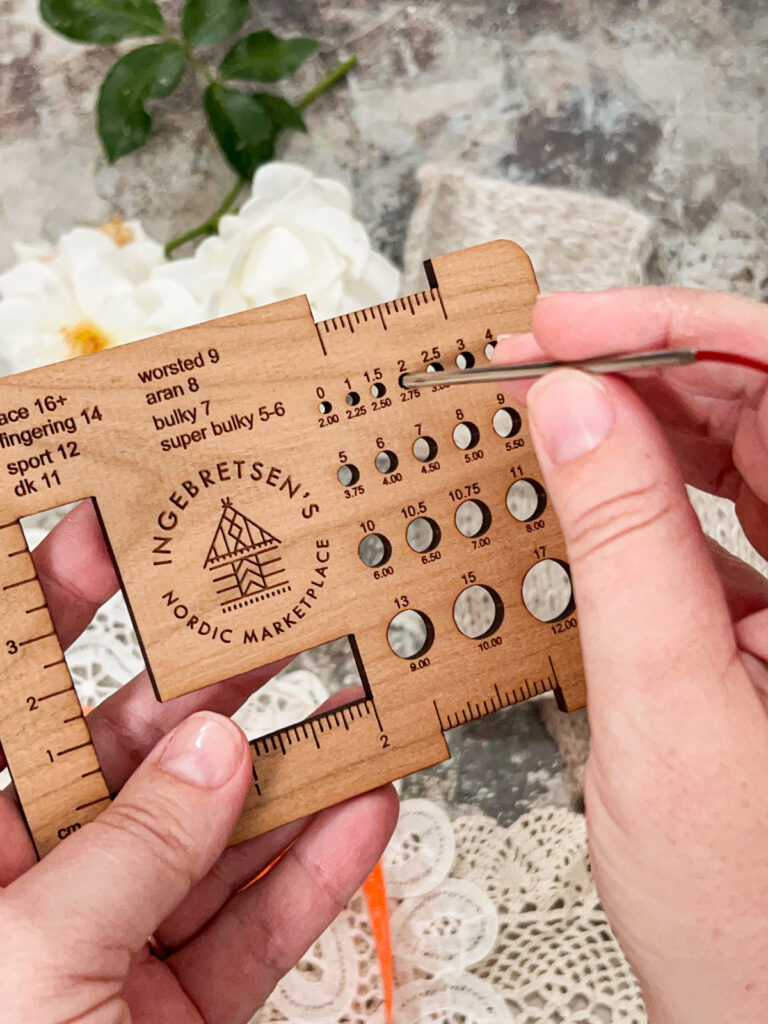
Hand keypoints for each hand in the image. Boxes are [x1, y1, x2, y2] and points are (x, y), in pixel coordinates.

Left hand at [0, 501, 397, 1022]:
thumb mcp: (32, 968)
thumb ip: (128, 854)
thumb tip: (204, 757)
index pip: (16, 713)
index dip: (49, 620)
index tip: (93, 537)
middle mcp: (40, 894)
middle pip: (133, 762)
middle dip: (204, 691)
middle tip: (264, 621)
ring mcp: (117, 950)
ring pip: (215, 837)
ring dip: (286, 774)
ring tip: (343, 704)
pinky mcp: (183, 1005)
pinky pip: (256, 924)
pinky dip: (314, 872)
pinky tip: (357, 812)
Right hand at [495, 288, 767, 1022]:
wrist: (767, 1013)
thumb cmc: (753, 918)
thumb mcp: (664, 713)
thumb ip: (621, 545)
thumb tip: (576, 412)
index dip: (680, 334)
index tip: (574, 326)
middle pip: (765, 411)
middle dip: (647, 369)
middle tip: (544, 358)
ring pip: (740, 460)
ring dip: (643, 428)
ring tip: (554, 410)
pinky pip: (716, 525)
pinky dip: (644, 499)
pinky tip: (589, 494)